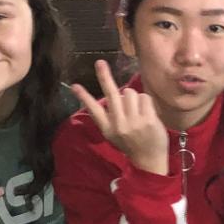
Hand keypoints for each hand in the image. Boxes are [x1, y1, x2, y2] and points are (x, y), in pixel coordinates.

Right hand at [70, 59, 170, 175]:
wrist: (149, 161)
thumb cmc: (132, 144)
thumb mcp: (114, 135)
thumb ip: (111, 117)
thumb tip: (112, 94)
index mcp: (107, 128)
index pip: (93, 109)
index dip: (84, 97)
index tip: (74, 86)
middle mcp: (118, 124)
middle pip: (112, 94)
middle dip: (105, 76)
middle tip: (100, 62)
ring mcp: (133, 122)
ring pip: (130, 93)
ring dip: (135, 98)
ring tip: (138, 112)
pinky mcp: (147, 120)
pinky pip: (145, 98)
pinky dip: (147, 103)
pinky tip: (148, 114)